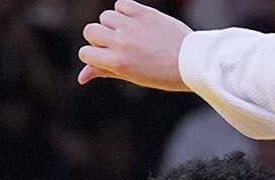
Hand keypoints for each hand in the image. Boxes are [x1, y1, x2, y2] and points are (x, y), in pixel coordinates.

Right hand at [77, 0, 191, 90]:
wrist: (193, 61)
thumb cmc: (163, 73)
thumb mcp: (133, 77)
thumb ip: (105, 72)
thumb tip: (81, 77)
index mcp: (118, 62)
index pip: (85, 53)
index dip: (94, 55)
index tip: (107, 57)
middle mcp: (122, 43)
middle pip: (90, 30)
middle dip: (99, 37)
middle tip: (118, 44)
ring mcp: (133, 26)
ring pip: (105, 16)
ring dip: (114, 23)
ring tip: (132, 33)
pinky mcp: (145, 13)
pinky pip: (121, 4)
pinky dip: (125, 10)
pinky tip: (137, 21)